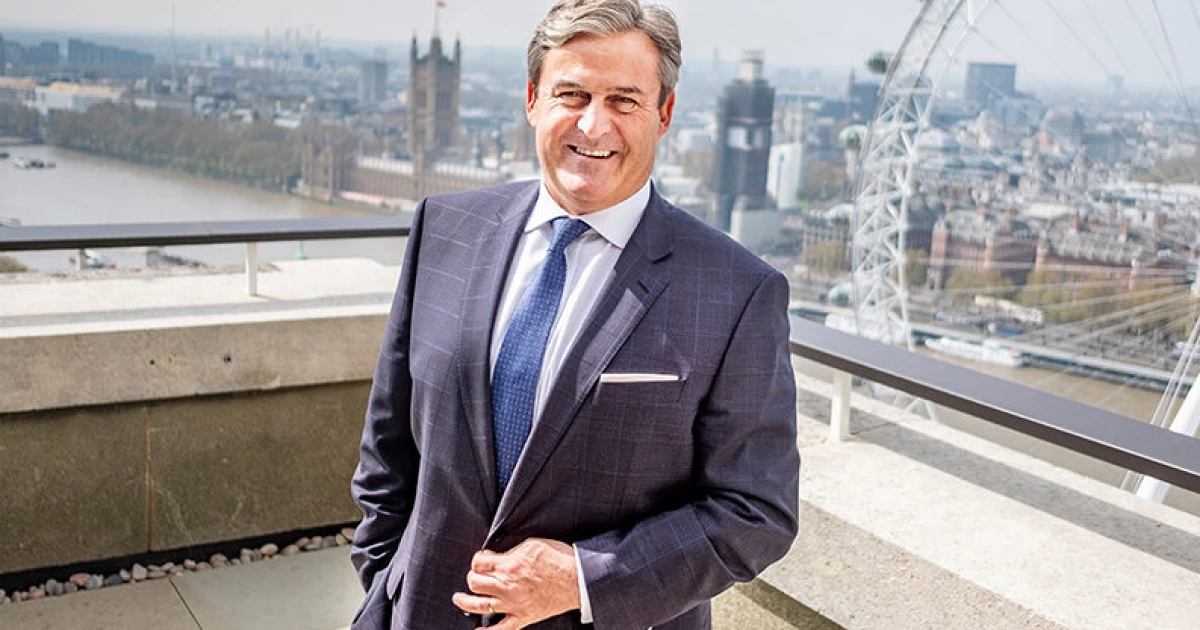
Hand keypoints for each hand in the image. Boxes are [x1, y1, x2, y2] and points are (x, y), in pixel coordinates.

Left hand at [451, 538, 580, 628]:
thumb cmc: (558, 558)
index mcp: (509, 565)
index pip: (478, 562)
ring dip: (465, 602)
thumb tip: (499, 554)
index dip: (478, 559)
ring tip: (458, 598)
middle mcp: (507, 586)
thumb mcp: (532, 544)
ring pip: (480, 605)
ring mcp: (514, 604)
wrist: (577, 579)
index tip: (482, 559)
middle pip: (475, 582)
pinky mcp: (523, 616)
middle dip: (472, 576)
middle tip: (476, 575)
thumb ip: (512, 550)